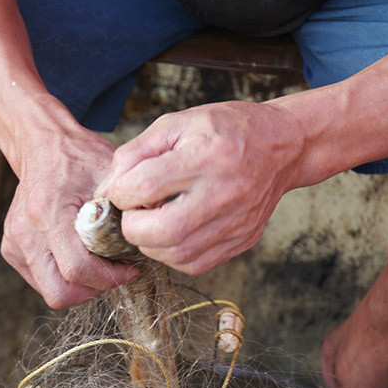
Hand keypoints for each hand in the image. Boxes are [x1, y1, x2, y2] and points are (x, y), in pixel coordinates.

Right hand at [1, 126, 137, 307]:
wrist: (43, 147)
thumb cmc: (80, 158)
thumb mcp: (110, 175)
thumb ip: (127, 206)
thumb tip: (150, 236)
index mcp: (47, 212)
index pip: (77, 269)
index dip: (110, 277)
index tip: (130, 268)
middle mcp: (24, 231)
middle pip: (59, 293)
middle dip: (93, 289)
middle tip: (114, 272)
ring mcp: (14, 242)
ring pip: (50, 291)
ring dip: (80, 286)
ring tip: (99, 261)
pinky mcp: (11, 249)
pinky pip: (41, 282)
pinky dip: (64, 277)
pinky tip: (79, 254)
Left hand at [98, 100, 304, 274]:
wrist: (281, 147)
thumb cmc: (224, 129)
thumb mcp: (177, 124)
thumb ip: (135, 153)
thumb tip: (106, 190)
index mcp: (209, 154)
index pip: (146, 186)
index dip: (119, 193)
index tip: (118, 190)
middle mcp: (228, 191)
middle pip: (163, 230)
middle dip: (132, 227)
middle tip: (130, 213)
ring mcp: (239, 221)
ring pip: (178, 254)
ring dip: (149, 244)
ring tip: (149, 222)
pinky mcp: (243, 240)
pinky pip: (196, 264)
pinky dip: (172, 254)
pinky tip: (170, 233)